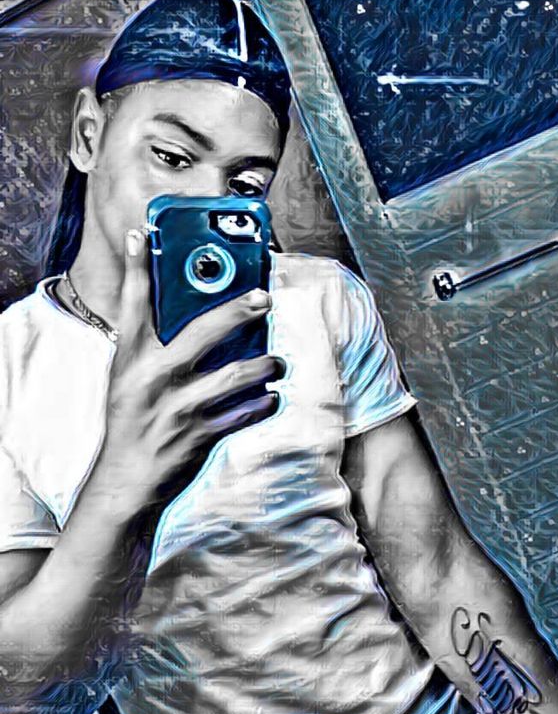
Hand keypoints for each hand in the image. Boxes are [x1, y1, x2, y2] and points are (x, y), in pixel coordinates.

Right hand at [93, 228, 281, 515]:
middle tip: (263, 298)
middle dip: (238, 311)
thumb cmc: (131, 421)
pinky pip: (244, 413)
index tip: (140, 234)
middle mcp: (153, 379)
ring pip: (235, 376)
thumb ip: (151, 348)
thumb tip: (192, 318)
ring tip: (276, 362)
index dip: (136, 267)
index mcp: (131, 360)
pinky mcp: (200, 435)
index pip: (133, 305)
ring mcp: (178, 408)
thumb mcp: (128, 379)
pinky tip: (271, 396)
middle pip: (202, 333)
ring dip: (264, 366)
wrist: (126, 480)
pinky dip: (263, 403)